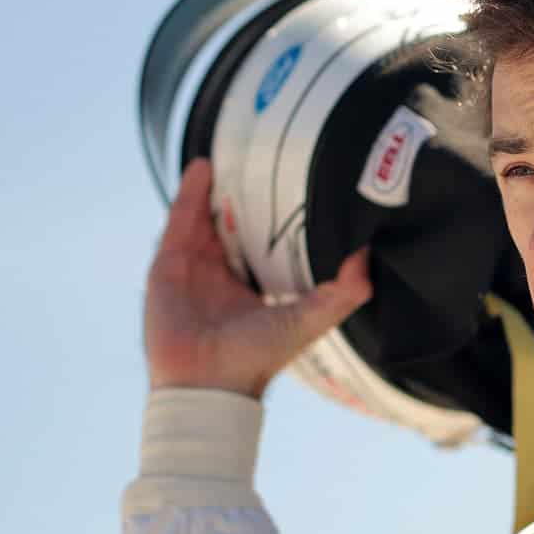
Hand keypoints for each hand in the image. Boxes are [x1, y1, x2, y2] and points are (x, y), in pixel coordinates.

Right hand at [143, 158, 372, 397]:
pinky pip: (179, 220)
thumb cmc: (257, 357)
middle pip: (235, 222)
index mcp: (257, 285)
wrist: (207, 381)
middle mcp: (226, 273)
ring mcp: (195, 266)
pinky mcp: (168, 263)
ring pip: (206, 215)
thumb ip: (342, 293)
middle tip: (265, 156)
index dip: (279, 213)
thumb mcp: (309, 320)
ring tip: (233, 152)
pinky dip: (190, 193)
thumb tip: (366, 258)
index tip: (297, 182)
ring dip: (218, 186)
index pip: (269, 240)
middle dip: (246, 192)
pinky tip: (203, 167)